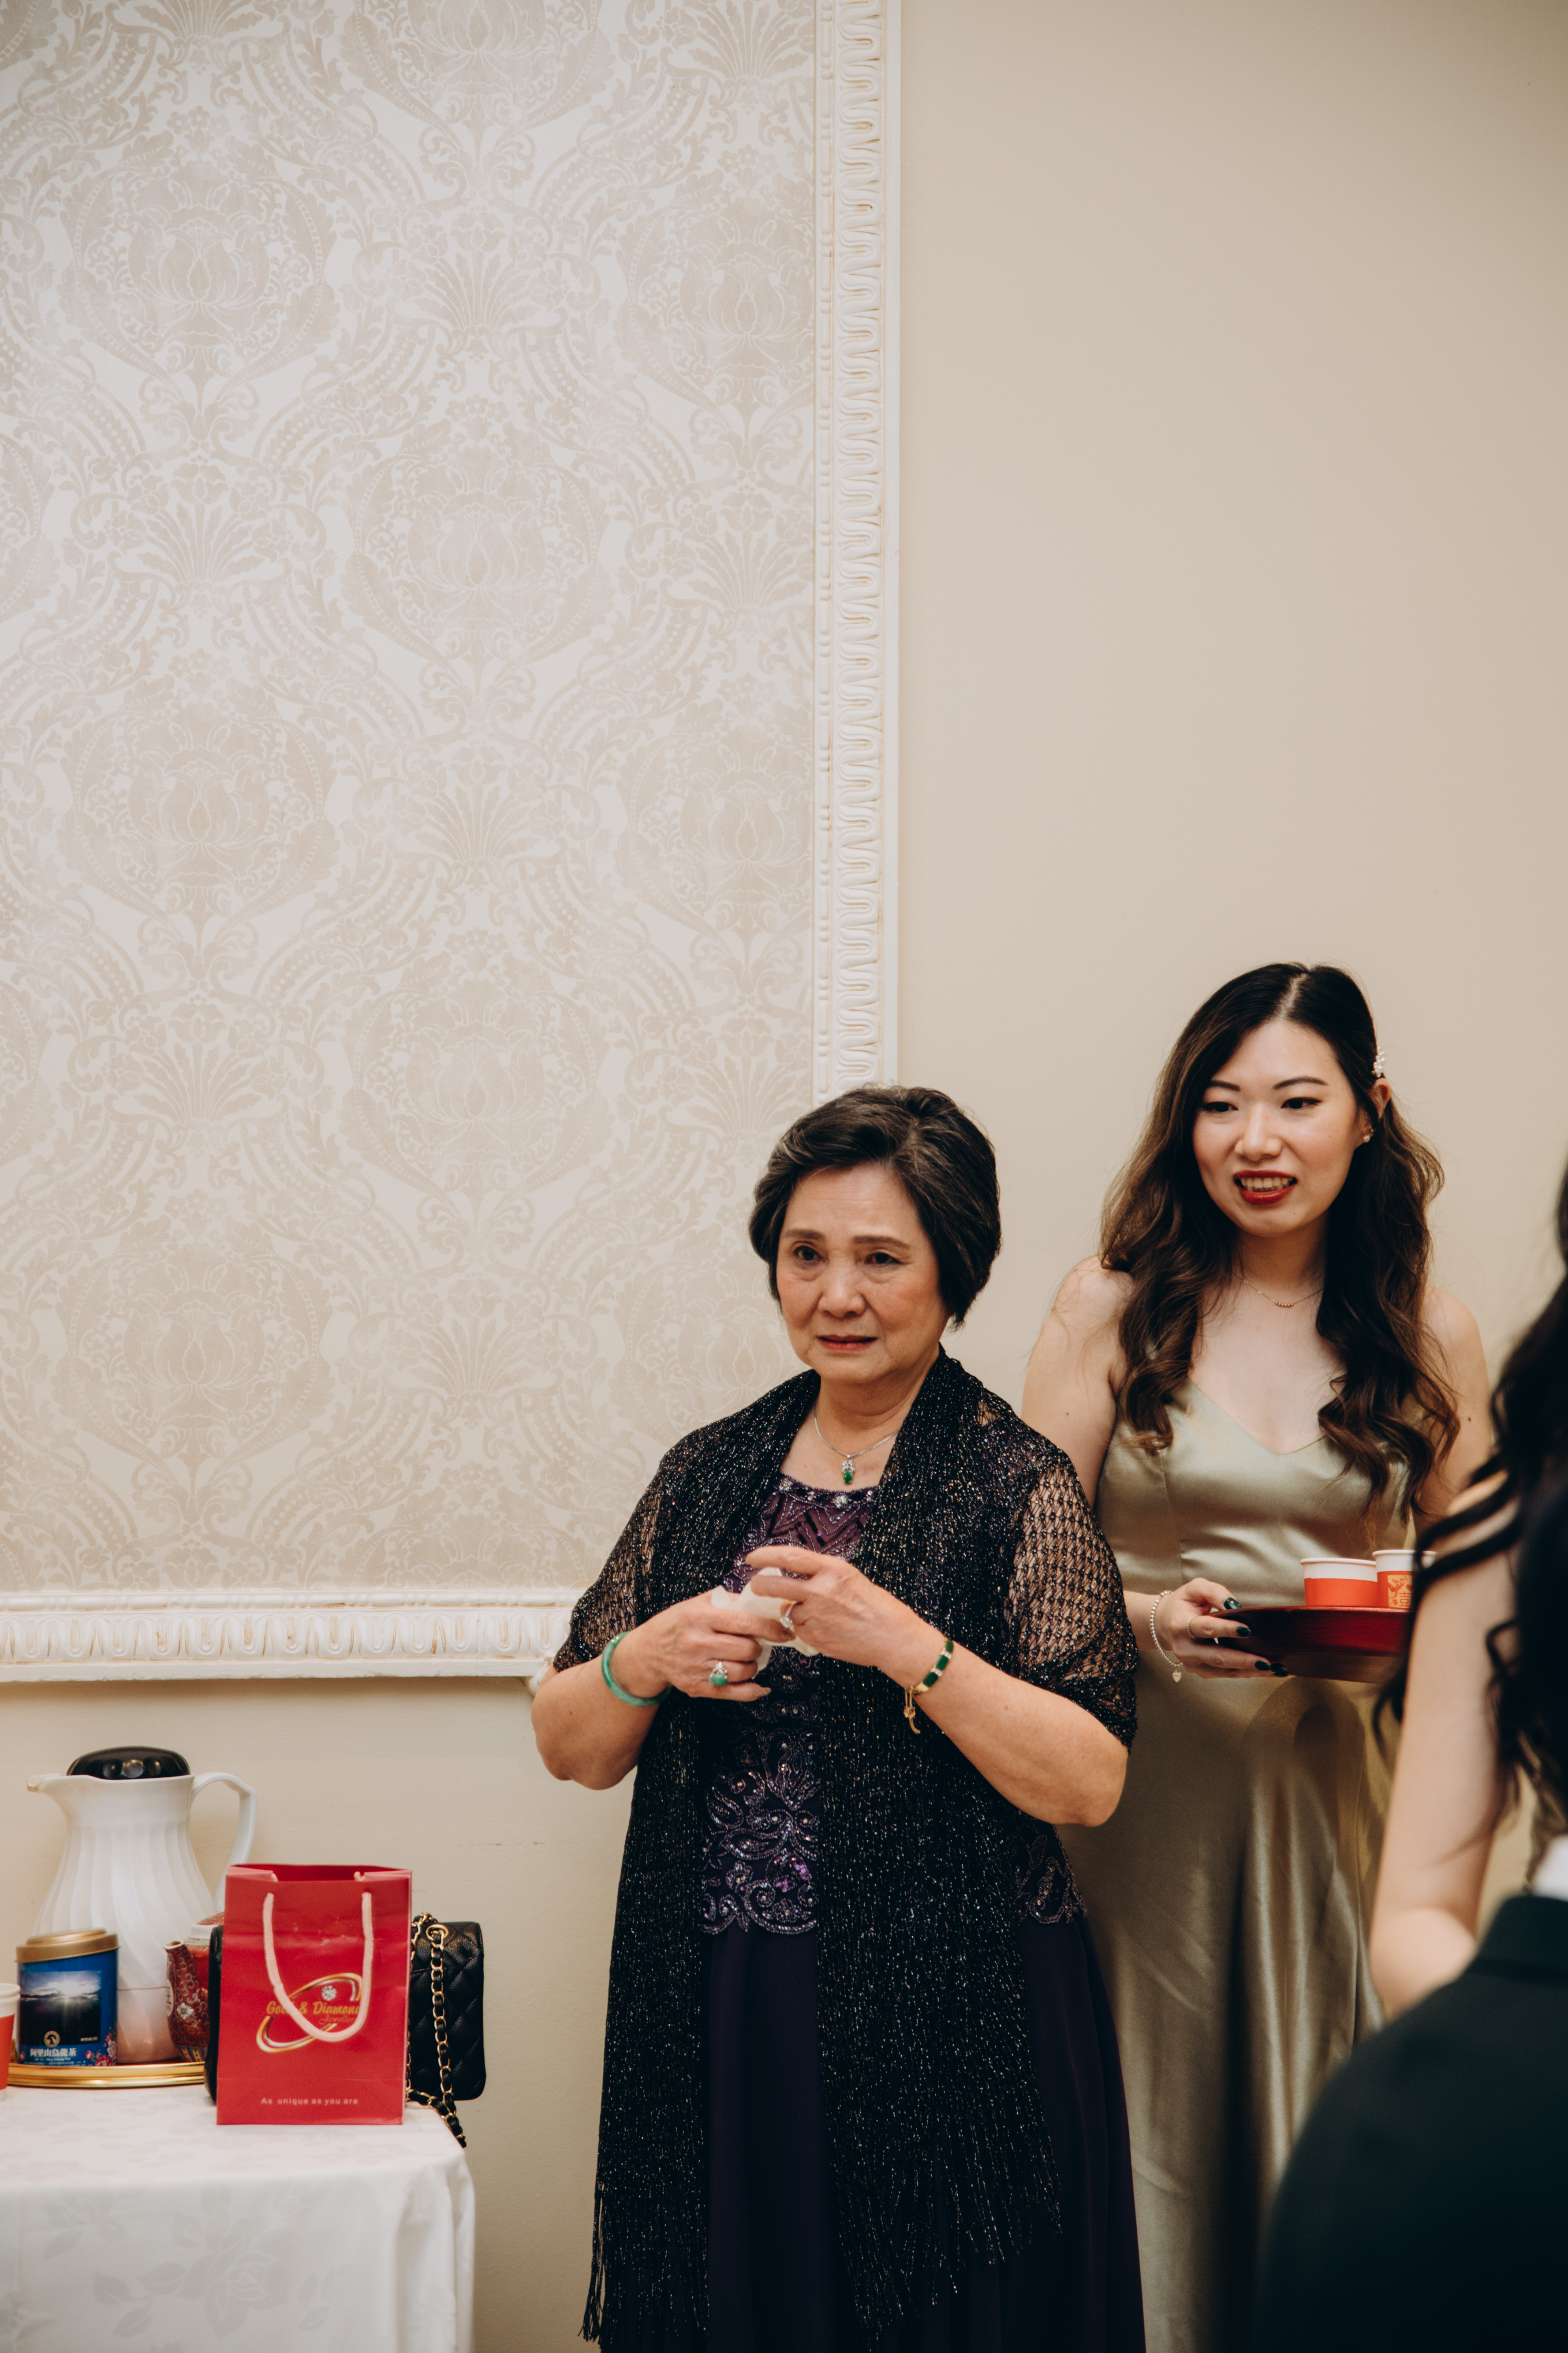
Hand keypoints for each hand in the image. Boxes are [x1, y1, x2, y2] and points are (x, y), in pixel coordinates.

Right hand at [615, 1592, 771, 1702]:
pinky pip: (733, 1693)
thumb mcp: (698, 1603)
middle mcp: (697, 1643)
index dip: (770, 1628)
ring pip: (742, 1672)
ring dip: (753, 1666)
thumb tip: (764, 1603)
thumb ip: (729, 1601)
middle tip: (756, 1643)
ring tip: (747, 1658)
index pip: (744, 1623)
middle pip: (746, 1650)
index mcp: (699, 1617)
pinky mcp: (696, 1688)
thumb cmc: (678, 1622)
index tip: (784, 1630)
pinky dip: (752, 1691)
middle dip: (759, 1647)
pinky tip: (759, 1686)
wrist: (649, 1651)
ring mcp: (696, 1668)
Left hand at [746, 1547, 936, 1684]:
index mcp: (831, 1570)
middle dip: (760, 1585)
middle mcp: (820, 1591)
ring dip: (795, 1612)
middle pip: (775, 1585)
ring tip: (823, 1616)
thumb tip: (794, 1580)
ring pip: (789, 1611)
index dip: (766, 1556)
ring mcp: (816, 1616)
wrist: (892, 1636)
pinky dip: (806, 1630)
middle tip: (756, 1585)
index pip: (789, 1557)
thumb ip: (821, 1577)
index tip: (752, 1558)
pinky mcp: (815, 1638)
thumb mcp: (849, 1578)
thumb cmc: (875, 1605)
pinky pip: (800, 1630)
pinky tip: (827, 1630)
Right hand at [1151, 1578, 1272, 1680]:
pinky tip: (1266, 1670)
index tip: (1247, 1629)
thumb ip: (1215, 1592)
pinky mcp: (1200, 1672)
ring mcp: (1192, 1664)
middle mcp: (1185, 1648)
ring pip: (1224, 1670)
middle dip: (1243, 1660)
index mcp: (1180, 1624)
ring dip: (1250, 1671)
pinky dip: (1247, 1673)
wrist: (1164, 1623)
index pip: (1205, 1628)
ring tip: (1275, 1669)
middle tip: (1267, 1661)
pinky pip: (1226, 1674)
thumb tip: (1235, 1605)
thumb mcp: (1196, 1588)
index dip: (1226, 1629)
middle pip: (1217, 1657)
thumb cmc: (1185, 1603)